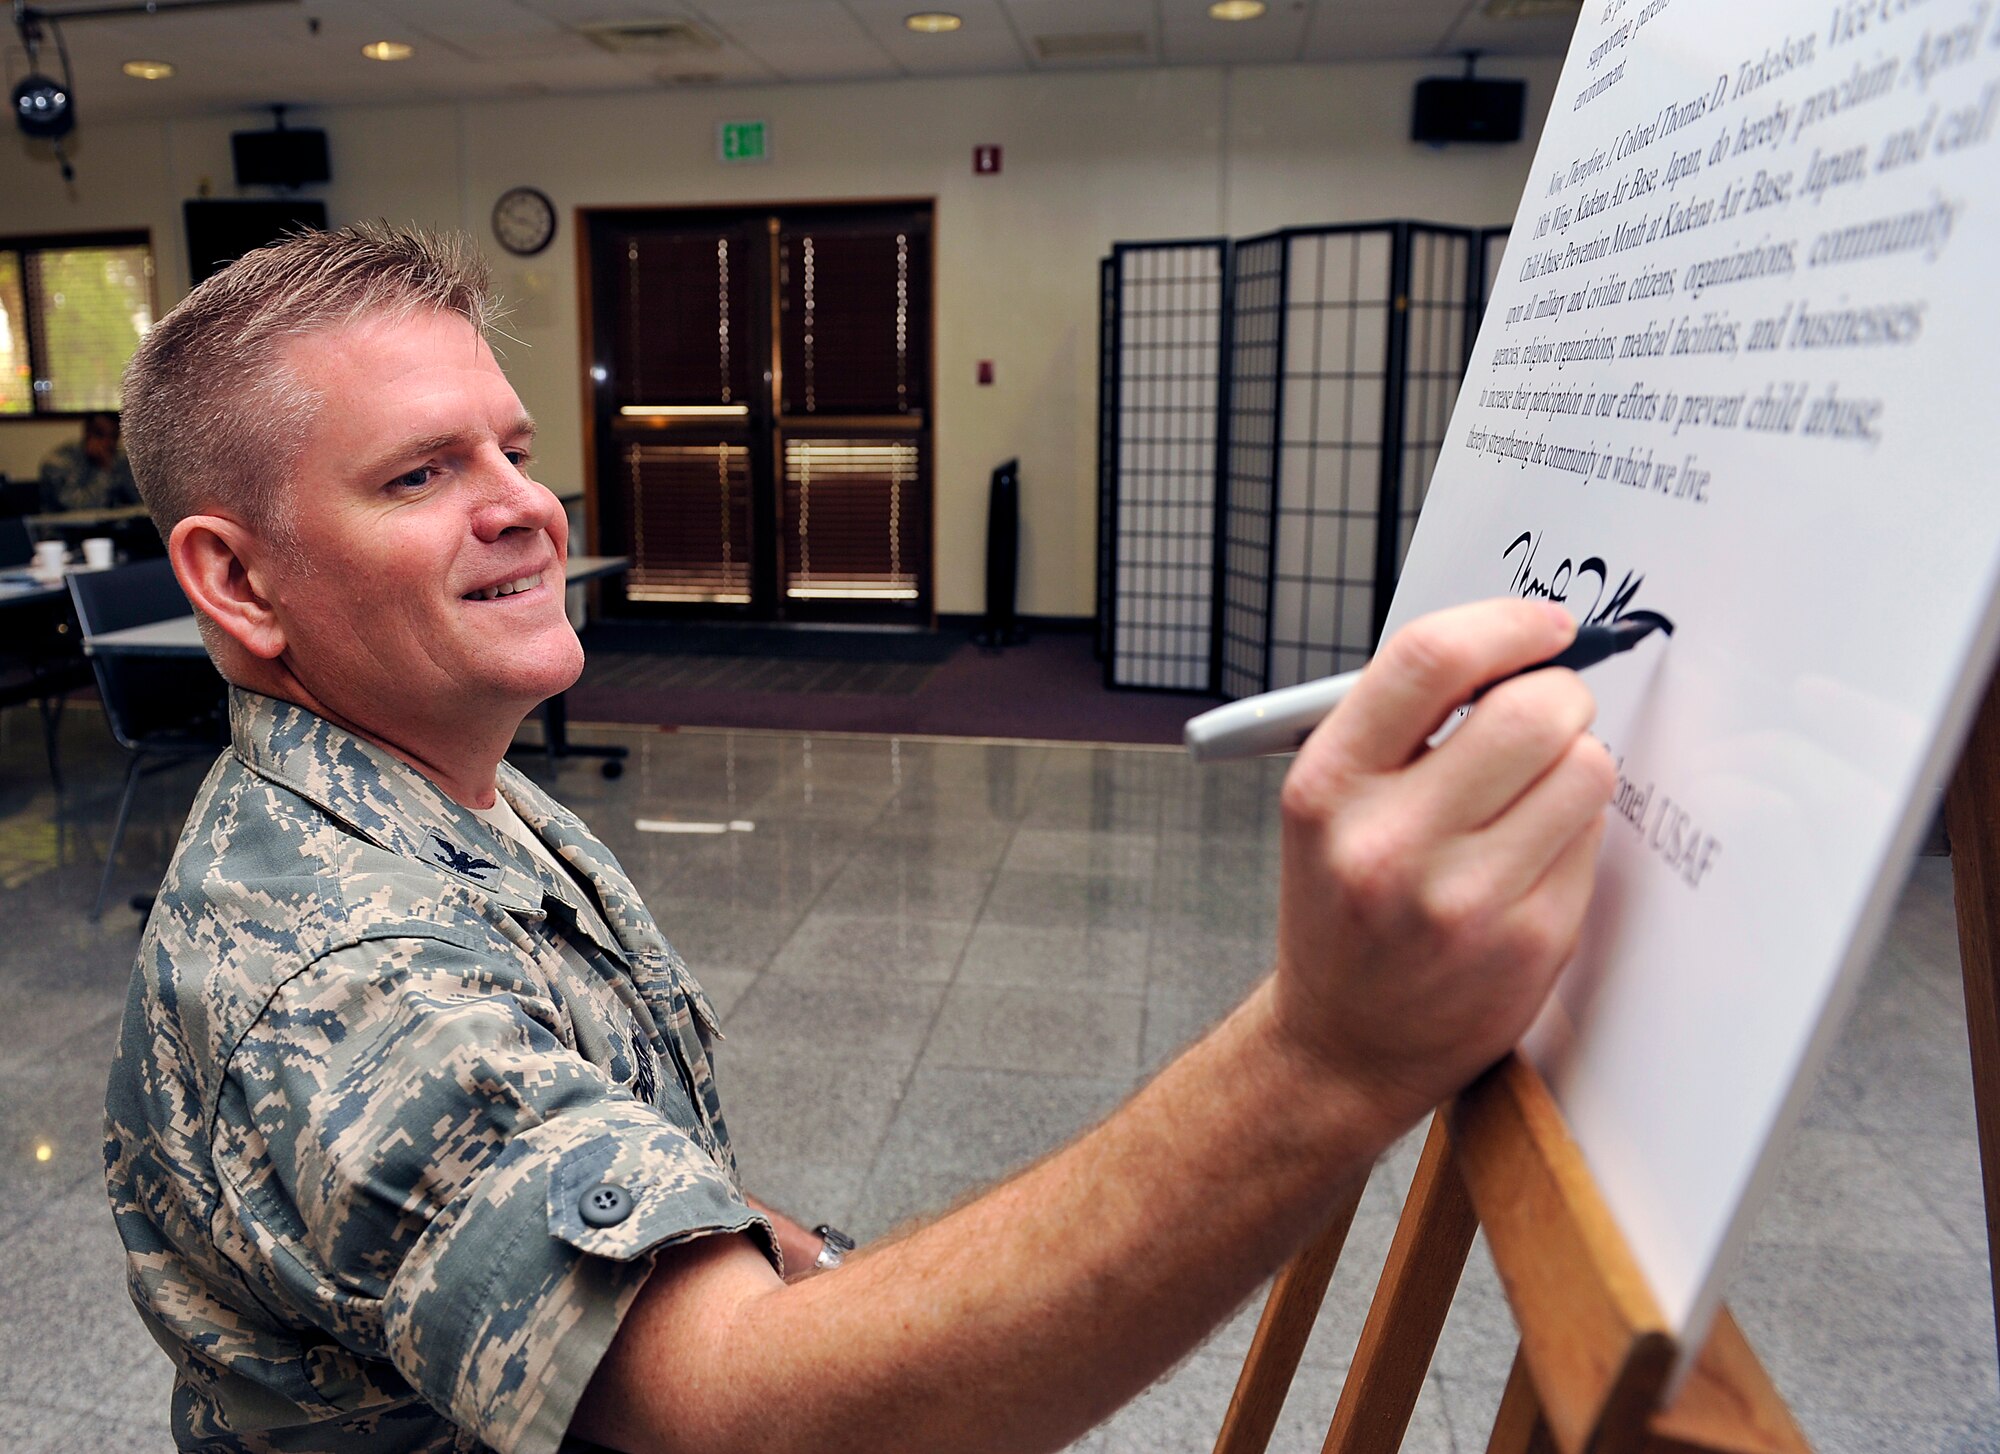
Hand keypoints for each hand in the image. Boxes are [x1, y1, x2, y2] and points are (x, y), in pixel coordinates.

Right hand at [1269, 599, 1614, 1138]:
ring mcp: (1464, 898)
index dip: (1508, 624)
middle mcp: (1388, 841)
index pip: (1431, 658)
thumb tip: (1521, 648)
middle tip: (1548, 711)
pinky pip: (1595, 838)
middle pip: (1532, 709)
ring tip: (1534, 792)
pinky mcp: (1530, 941)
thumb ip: (1405, 721)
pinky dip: (1575, 830)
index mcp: (1328, 785)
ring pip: (1586, 768)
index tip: (1544, 627)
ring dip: (1576, 762)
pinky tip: (1530, 857)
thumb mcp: (1332, 801)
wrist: (1344, 1042)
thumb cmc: (1345, 904)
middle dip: (1560, 694)